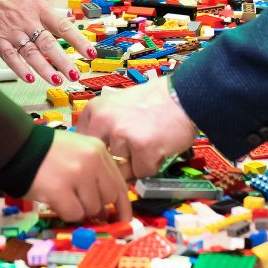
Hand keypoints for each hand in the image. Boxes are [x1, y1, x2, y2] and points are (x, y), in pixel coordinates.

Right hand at [0, 0, 95, 83]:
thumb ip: (47, 16)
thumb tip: (67, 26)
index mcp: (40, 9)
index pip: (63, 26)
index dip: (78, 40)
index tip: (91, 53)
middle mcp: (28, 20)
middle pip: (49, 43)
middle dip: (63, 61)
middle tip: (75, 75)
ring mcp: (12, 31)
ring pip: (31, 52)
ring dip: (45, 68)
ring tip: (57, 80)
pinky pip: (9, 55)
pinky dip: (19, 67)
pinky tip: (29, 78)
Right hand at [26, 131, 131, 221]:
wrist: (21, 148)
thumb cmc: (51, 153)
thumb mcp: (79, 153)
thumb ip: (96, 175)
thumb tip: (107, 211)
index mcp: (99, 150)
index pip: (119, 183)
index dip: (122, 206)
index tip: (123, 221)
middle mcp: (92, 161)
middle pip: (108, 198)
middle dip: (96, 207)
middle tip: (80, 203)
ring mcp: (77, 175)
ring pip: (91, 208)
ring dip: (79, 209)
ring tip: (64, 195)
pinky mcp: (60, 190)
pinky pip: (73, 214)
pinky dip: (66, 213)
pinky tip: (56, 200)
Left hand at [76, 75, 196, 179]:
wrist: (183, 95)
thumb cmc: (152, 101)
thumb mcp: (118, 105)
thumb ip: (102, 126)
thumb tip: (90, 155)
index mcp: (94, 110)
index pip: (84, 147)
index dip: (100, 153)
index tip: (113, 148)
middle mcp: (104, 121)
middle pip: (101, 160)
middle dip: (117, 161)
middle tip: (133, 146)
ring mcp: (122, 135)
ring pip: (121, 169)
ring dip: (135, 163)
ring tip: (148, 142)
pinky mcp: (142, 149)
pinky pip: (141, 172)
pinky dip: (152, 164)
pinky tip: (159, 146)